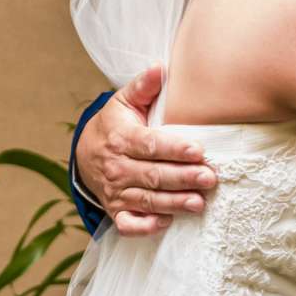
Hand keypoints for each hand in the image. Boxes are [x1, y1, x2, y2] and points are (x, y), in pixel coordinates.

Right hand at [77, 66, 219, 235]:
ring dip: (173, 203)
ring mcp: (115, 192)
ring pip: (146, 200)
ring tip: (199, 203)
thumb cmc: (115, 124)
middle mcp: (117, 167)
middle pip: (153, 175)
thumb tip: (161, 68)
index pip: (150, 145)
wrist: (85, 153)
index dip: (174, 149)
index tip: (198, 150)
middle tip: (209, 178)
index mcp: (121, 139)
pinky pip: (129, 224)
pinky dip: (146, 226)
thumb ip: (144, 87)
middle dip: (182, 178)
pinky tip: (167, 222)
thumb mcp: (124, 101)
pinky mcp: (116, 211)